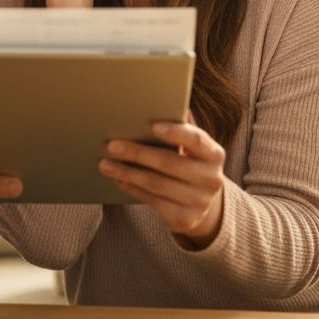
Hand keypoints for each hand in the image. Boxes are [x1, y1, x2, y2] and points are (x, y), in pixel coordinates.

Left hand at [98, 118, 225, 248]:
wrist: (203, 203)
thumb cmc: (190, 162)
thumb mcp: (192, 146)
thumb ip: (182, 125)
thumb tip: (165, 98)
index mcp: (214, 154)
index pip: (196, 140)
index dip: (176, 133)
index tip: (153, 126)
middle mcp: (211, 179)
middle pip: (169, 163)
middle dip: (137, 153)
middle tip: (111, 145)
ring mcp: (200, 202)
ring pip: (156, 184)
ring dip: (127, 173)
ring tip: (104, 163)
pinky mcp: (185, 220)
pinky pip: (153, 201)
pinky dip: (132, 188)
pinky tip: (118, 179)